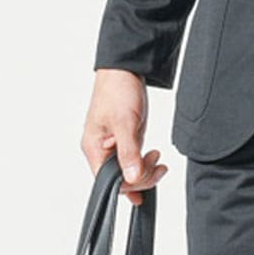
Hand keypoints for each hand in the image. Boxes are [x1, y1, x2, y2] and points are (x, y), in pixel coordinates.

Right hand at [83, 69, 169, 206]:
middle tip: (159, 166)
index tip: (148, 175)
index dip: (130, 184)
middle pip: (120, 179)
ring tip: (158, 158)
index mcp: (94, 148)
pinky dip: (144, 164)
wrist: (125, 70)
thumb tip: (132, 178)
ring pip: (128, 171)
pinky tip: (153, 160)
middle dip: (141, 176)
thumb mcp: (125, 123)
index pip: (109, 181)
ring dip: (145, 170)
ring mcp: (112, 146)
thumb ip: (128, 152)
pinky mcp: (123, 140)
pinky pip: (132, 161)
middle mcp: (100, 150)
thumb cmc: (117, 91)